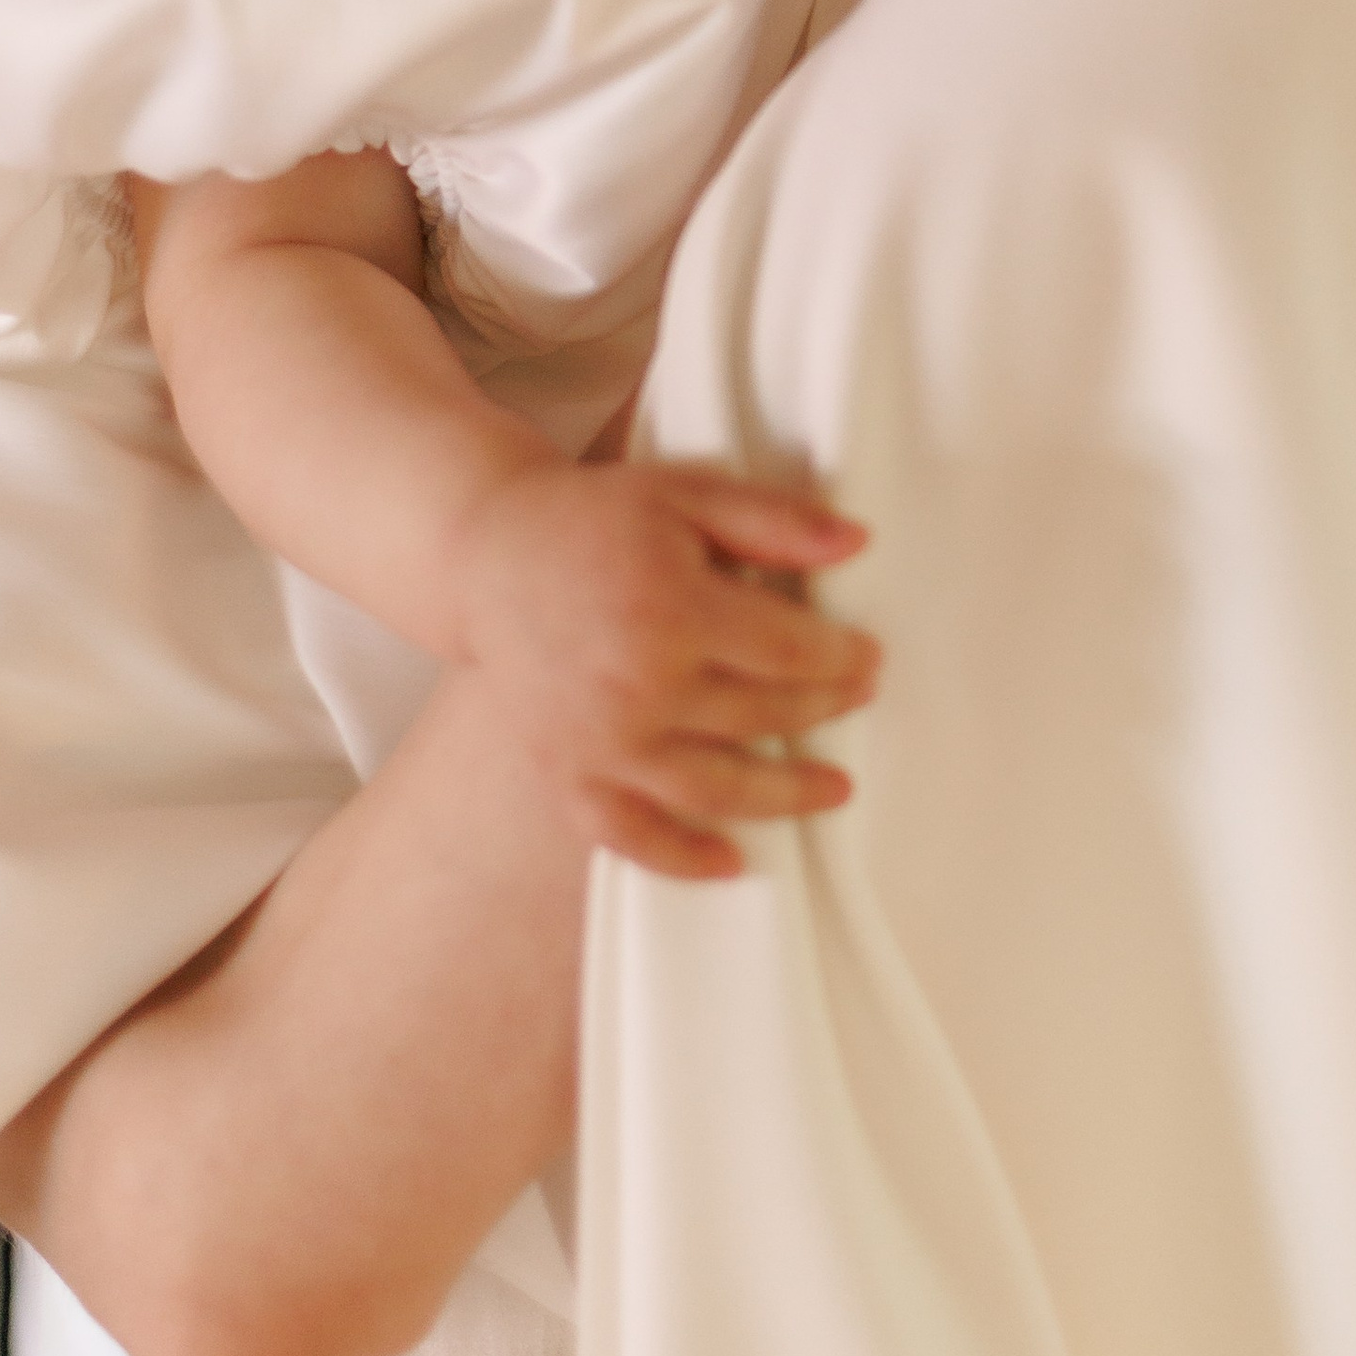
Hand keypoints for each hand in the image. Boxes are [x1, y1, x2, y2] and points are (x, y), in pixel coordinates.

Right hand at [453, 464, 877, 877]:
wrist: (487, 557)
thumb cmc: (594, 520)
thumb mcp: (688, 494)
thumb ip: (774, 520)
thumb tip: (858, 543)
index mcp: (671, 607)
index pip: (789, 651)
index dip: (842, 657)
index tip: (868, 656)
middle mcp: (637, 684)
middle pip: (761, 715)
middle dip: (823, 710)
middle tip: (858, 700)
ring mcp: (600, 741)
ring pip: (715, 789)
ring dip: (784, 796)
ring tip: (834, 789)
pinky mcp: (566, 774)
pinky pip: (632, 835)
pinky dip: (683, 858)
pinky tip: (732, 861)